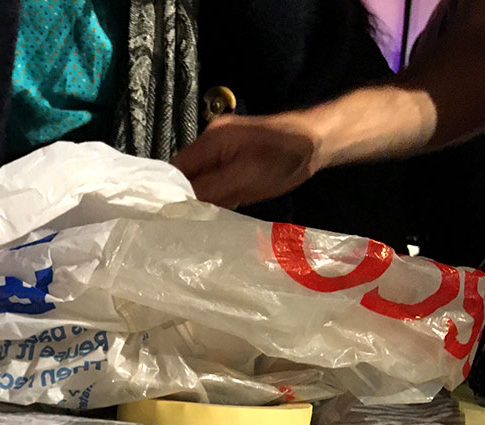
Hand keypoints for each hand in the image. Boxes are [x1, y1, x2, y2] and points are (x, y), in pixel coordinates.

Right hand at [171, 113, 321, 208]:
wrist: (318, 142)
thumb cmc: (284, 158)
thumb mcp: (245, 177)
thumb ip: (210, 189)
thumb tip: (177, 206)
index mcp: (210, 140)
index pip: (174, 169)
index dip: (168, 193)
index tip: (166, 218)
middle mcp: (210, 142)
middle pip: (185, 175)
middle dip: (186, 198)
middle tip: (186, 223)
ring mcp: (222, 150)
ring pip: (199, 180)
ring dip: (202, 199)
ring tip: (202, 220)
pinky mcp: (233, 159)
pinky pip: (214, 180)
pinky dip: (216, 195)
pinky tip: (221, 209)